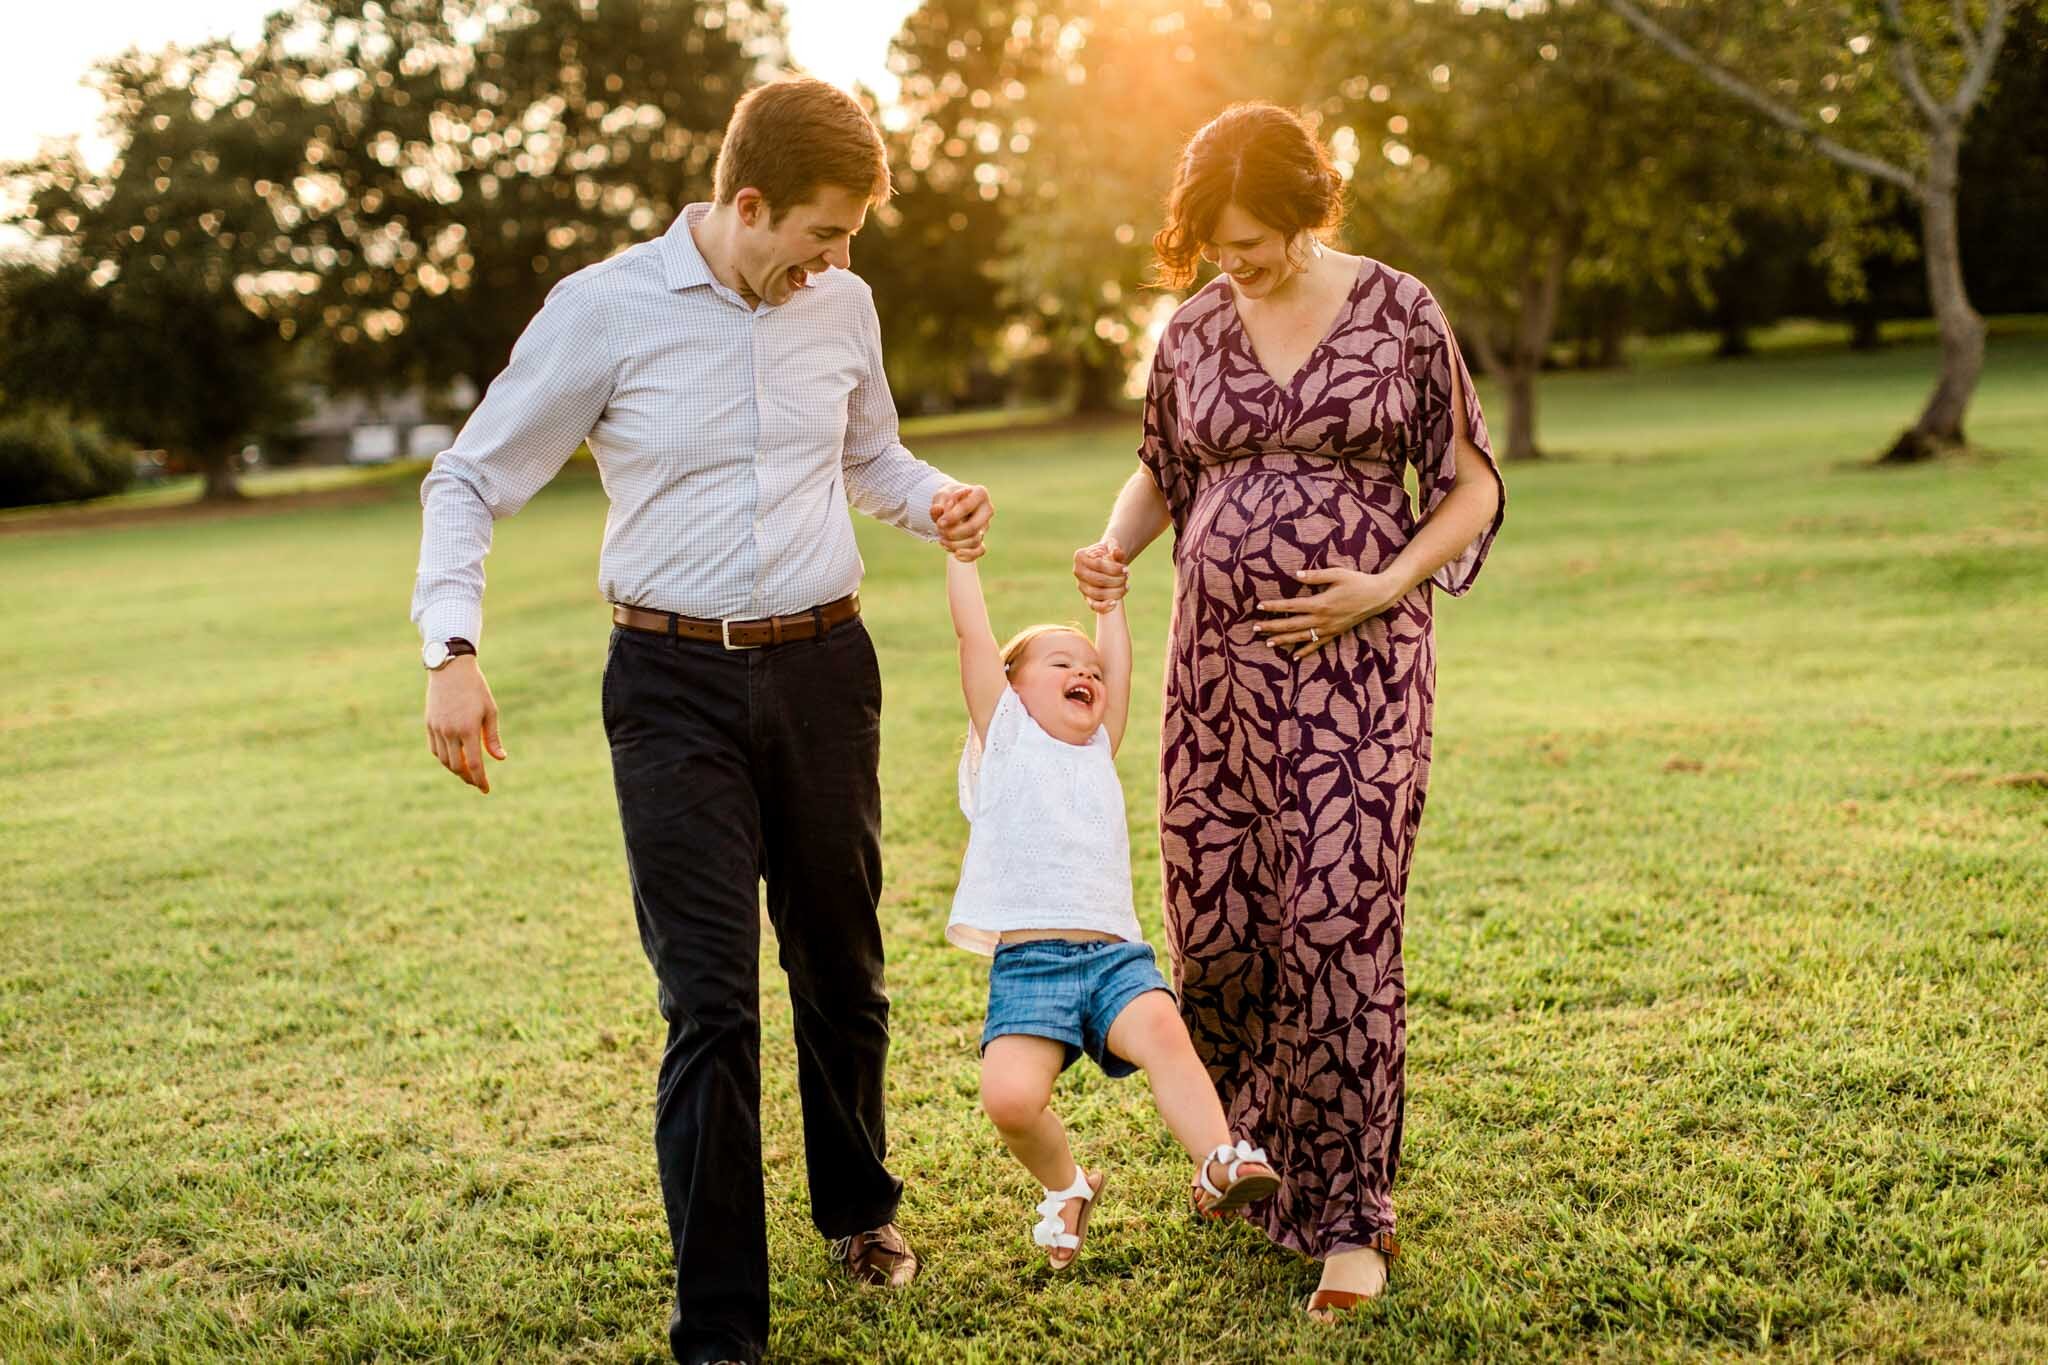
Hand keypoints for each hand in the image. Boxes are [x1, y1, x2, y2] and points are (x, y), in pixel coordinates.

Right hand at [424, 656, 505, 792]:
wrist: (450, 669)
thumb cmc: (476, 689)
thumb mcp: (490, 711)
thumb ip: (492, 738)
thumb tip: (500, 758)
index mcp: (468, 729)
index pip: (474, 764)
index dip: (480, 780)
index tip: (486, 789)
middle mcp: (450, 732)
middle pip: (457, 766)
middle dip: (468, 778)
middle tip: (477, 781)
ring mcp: (437, 728)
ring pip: (444, 760)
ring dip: (455, 769)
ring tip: (467, 771)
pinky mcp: (429, 724)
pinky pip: (435, 749)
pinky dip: (444, 758)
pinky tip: (453, 758)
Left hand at [932, 483, 992, 561]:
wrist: (953, 504)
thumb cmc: (948, 498)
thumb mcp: (941, 496)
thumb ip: (938, 503)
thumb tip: (937, 510)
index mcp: (980, 493)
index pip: (966, 507)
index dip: (952, 517)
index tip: (939, 523)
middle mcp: (987, 509)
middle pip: (973, 527)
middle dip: (953, 533)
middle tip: (939, 531)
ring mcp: (986, 525)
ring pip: (975, 540)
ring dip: (956, 544)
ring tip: (941, 541)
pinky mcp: (982, 537)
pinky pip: (980, 550)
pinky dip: (968, 555)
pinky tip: (955, 555)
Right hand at [1073, 537, 1127, 612]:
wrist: (1107, 560)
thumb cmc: (1109, 551)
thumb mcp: (1112, 545)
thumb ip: (1115, 547)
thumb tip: (1117, 552)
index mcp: (1080, 556)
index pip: (1098, 565)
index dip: (1114, 569)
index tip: (1126, 569)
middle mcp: (1077, 571)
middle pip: (1098, 580)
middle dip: (1116, 580)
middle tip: (1127, 577)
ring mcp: (1081, 585)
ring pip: (1097, 593)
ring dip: (1115, 592)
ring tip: (1126, 586)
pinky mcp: (1087, 597)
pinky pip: (1093, 605)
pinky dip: (1104, 606)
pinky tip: (1115, 603)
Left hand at [1254, 566, 1409, 657]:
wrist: (1378, 597)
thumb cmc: (1357, 581)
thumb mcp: (1337, 574)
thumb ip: (1315, 575)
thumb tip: (1295, 575)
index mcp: (1320, 603)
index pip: (1291, 606)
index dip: (1275, 607)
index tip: (1260, 606)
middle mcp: (1322, 619)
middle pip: (1292, 625)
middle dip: (1272, 627)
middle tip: (1255, 629)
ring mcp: (1328, 629)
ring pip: (1302, 637)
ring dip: (1284, 640)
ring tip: (1268, 643)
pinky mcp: (1335, 633)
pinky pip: (1317, 645)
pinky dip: (1305, 651)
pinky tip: (1294, 657)